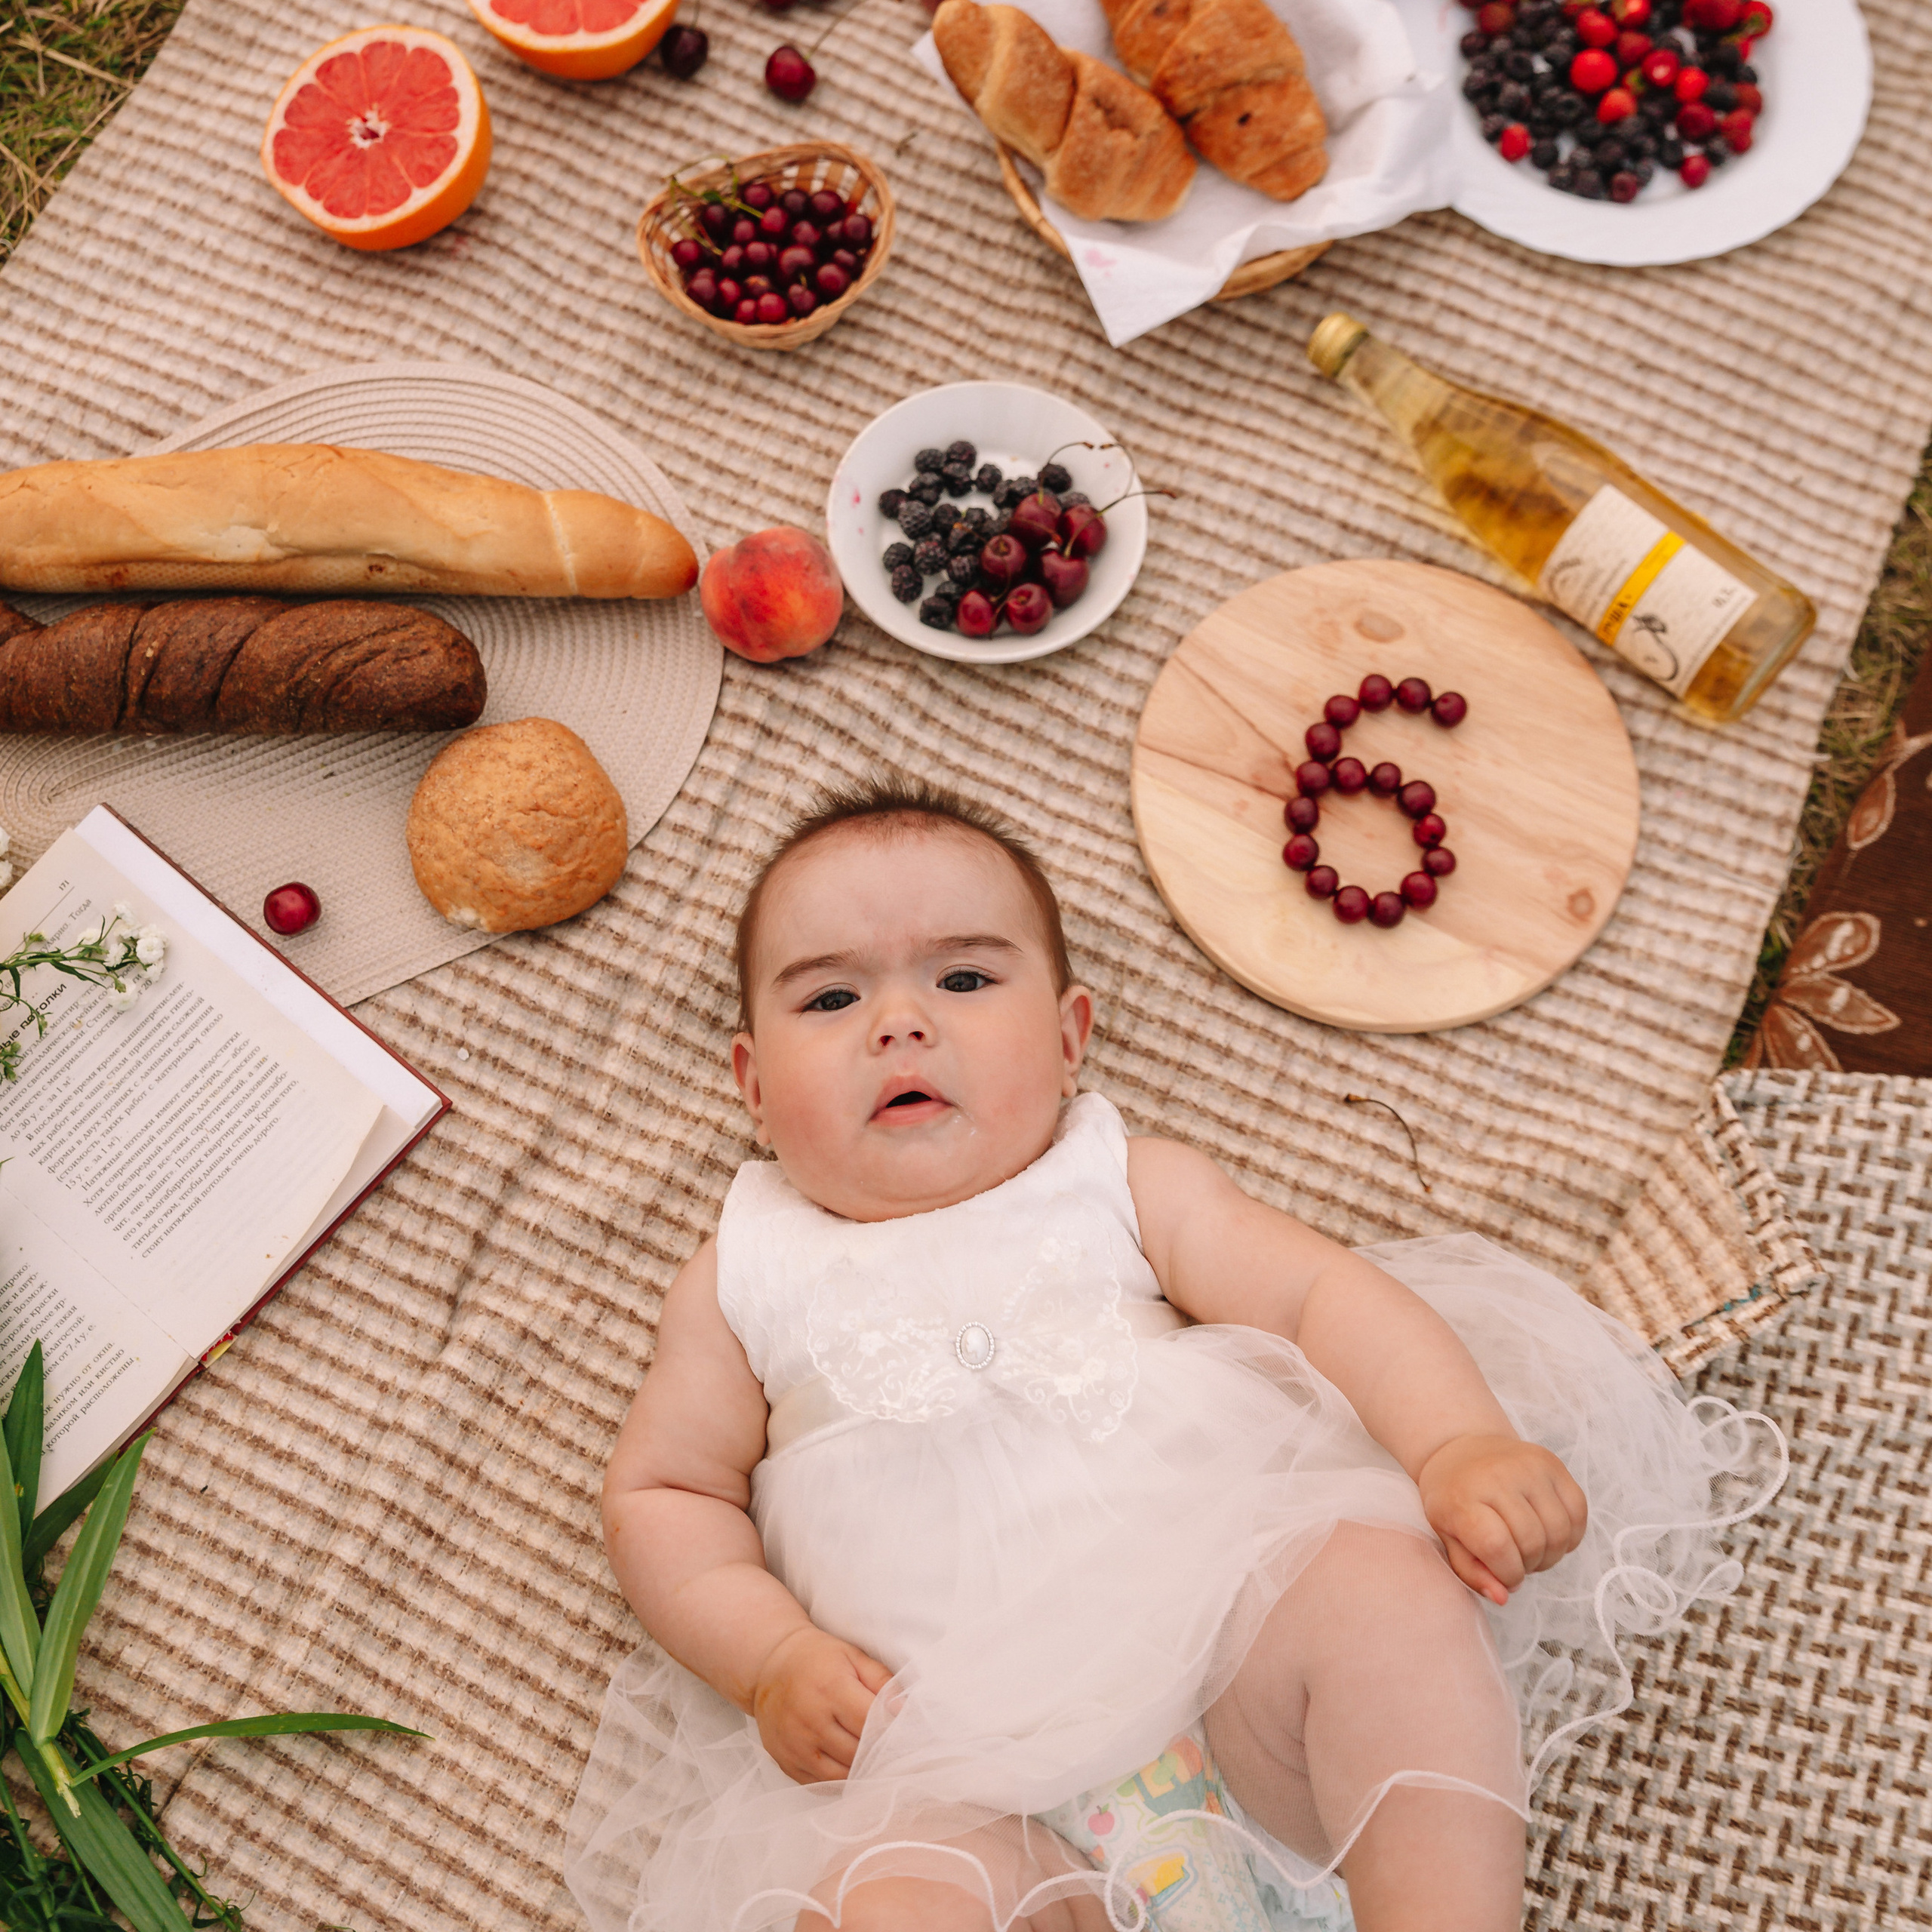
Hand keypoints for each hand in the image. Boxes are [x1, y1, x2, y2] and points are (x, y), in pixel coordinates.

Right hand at [750, 1625, 893, 1783]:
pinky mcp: (785, 1762)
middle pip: (858, 1752)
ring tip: (877, 1761)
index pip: (871, 1722)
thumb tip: (905, 1711)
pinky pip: (821, 1784)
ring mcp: (795, 1745)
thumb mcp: (853, 1657)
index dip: (893, 1730)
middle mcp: (809, 1720)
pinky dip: (841, 1781)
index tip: (908, 1733)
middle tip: (897, 1751)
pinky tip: (852, 1768)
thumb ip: (882, 1681)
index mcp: (830, 1688)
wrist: (769, 1666)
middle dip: (881, 1753)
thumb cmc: (819, 1659)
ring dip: (863, 1771)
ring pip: (842, 1774)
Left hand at [1417, 1433, 1587, 1605]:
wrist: (1462, 1451)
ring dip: (1551, 1554)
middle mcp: (1496, 1476)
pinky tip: (1550, 1536)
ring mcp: (1528, 1466)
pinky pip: (1578, 1511)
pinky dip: (1570, 1535)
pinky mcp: (1552, 1463)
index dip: (1508, 1573)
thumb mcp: (1447, 1537)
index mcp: (1462, 1497)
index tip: (1506, 1577)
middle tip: (1518, 1562)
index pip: (1497, 1546)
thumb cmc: (1453, 1500)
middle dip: (1529, 1566)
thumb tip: (1503, 1597)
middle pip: (1532, 1541)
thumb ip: (1472, 1572)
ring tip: (1533, 1551)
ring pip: (1559, 1531)